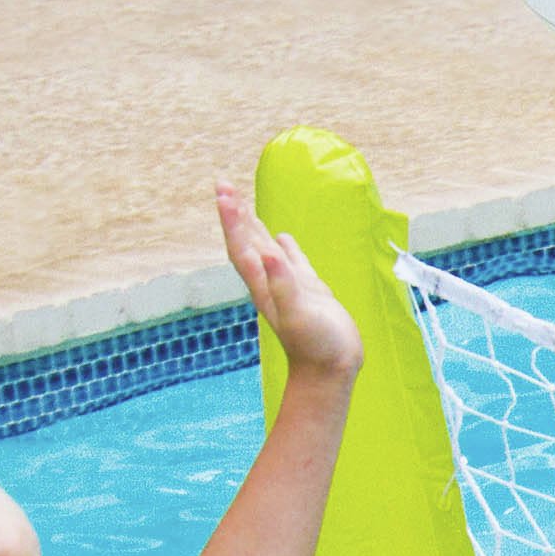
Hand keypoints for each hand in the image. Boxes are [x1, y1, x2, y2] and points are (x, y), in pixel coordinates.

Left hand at [220, 180, 361, 381]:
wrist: (330, 371)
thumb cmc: (316, 346)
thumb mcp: (299, 313)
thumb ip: (284, 283)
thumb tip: (270, 253)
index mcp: (265, 284)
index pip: (242, 245)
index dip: (232, 219)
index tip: (225, 192)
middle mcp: (271, 281)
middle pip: (247, 241)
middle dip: (235, 213)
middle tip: (224, 184)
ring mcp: (289, 286)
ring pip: (265, 248)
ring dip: (253, 225)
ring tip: (242, 203)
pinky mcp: (307, 292)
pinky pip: (290, 262)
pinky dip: (284, 247)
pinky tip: (282, 238)